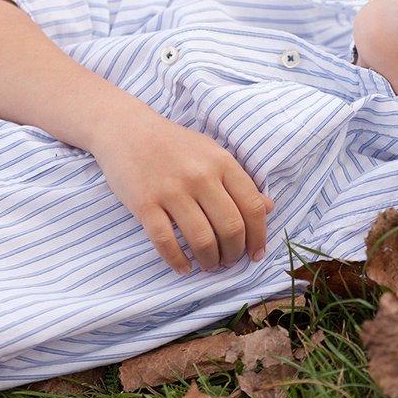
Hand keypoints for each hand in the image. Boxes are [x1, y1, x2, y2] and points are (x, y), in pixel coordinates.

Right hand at [89, 107, 273, 272]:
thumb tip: (270, 208)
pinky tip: (183, 267)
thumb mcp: (213, 154)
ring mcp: (171, 190)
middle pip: (231, 228)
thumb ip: (241, 181)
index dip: (259, 236)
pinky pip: (166, 242)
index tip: (256, 254)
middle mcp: (201, 176)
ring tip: (209, 265)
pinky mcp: (144, 204)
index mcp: (222, 162)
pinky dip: (177, 261)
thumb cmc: (175, 145)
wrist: (127, 130)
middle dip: (234, 253)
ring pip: (202, 240)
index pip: (252, 207)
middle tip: (229, 261)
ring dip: (210, 261)